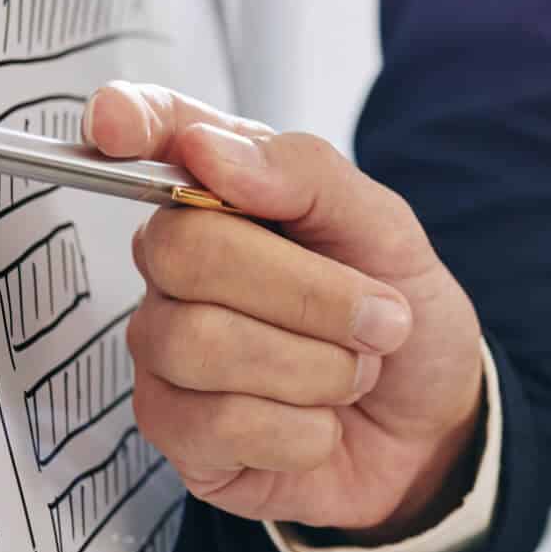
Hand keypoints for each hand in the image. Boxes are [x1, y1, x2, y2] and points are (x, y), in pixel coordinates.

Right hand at [86, 81, 485, 539]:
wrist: (431, 425)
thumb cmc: (401, 316)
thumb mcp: (388, 233)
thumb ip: (307, 175)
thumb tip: (206, 149)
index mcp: (229, 192)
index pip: (158, 134)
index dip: (132, 120)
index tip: (119, 122)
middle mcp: (178, 263)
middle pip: (185, 250)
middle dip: (308, 293)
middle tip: (383, 321)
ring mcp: (165, 348)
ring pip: (200, 343)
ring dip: (317, 368)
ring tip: (353, 374)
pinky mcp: (173, 430)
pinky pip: (218, 423)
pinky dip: (303, 430)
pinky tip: (320, 425)